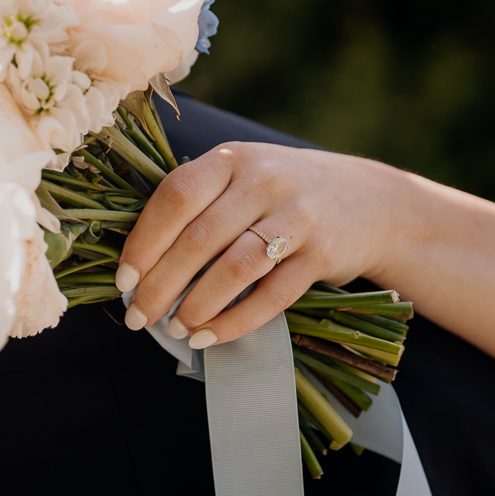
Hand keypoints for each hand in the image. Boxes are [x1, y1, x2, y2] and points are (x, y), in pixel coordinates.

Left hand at [116, 142, 396, 348]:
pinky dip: (234, 322)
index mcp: (233, 159)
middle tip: (139, 317)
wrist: (370, 201)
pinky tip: (210, 336)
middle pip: (199, 239)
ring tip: (175, 329)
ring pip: (234, 269)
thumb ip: (201, 203)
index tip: (124, 281)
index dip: (144, 243)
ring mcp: (296, 217)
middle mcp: (264, 182)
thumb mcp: (245, 176)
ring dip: (197, 306)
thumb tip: (140, 264)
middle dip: (161, 285)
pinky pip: (271, 296)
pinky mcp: (321, 254)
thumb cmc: (286, 194)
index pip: (175, 197)